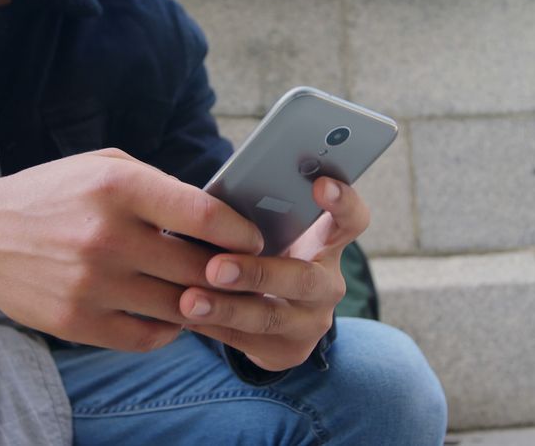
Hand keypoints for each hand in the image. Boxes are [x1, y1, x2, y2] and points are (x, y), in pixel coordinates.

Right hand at [0, 148, 262, 351]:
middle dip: (229, 273)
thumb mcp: (104, 166)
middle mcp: (105, 236)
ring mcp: (90, 285)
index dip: (241, 232)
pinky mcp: (76, 323)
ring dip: (201, 302)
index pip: (204, 216)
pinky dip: (168, 328)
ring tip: (206, 292)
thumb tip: (221, 216)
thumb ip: (161, 186)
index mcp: (117, 187)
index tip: (253, 240)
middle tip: (242, 273)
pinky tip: (168, 311)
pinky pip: (149, 337)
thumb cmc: (53, 195)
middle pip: (199, 269)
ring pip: (179, 307)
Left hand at [178, 177, 369, 371]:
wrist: (275, 314)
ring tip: (189, 301)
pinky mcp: (288, 351)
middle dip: (257, 274)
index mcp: (328, 243)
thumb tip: (213, 200)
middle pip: (304, 279)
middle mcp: (327, 284)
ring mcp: (311, 322)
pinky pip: (245, 341)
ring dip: (226, 309)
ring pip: (270, 318)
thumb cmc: (266, 251)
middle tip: (216, 267)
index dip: (343, 202)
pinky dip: (211, 327)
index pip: (352, 220)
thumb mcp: (272, 232)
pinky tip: (182, 315)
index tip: (321, 183)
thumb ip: (259, 216)